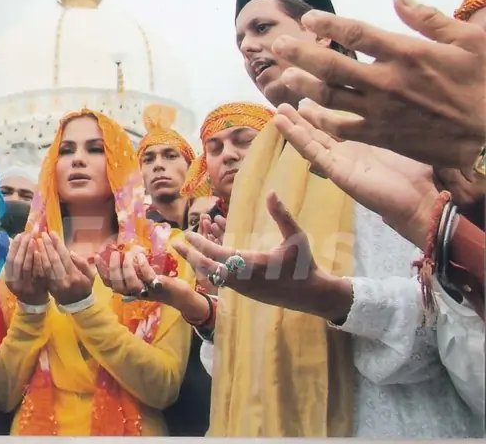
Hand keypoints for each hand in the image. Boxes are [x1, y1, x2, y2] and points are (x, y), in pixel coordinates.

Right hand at [5, 233, 48, 305]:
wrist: (35, 303)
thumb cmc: (26, 285)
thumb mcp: (17, 275)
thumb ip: (17, 262)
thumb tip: (19, 240)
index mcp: (9, 278)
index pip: (10, 259)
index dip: (15, 246)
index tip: (21, 234)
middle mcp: (15, 283)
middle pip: (18, 261)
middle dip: (23, 245)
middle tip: (29, 233)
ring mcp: (26, 286)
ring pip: (27, 266)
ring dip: (30, 251)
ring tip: (34, 239)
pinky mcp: (38, 287)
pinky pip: (38, 272)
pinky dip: (38, 261)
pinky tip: (40, 251)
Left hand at [37, 231, 93, 305]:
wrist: (77, 305)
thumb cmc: (85, 287)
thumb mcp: (90, 275)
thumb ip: (82, 262)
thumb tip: (70, 252)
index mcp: (75, 275)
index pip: (64, 256)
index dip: (57, 243)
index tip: (52, 233)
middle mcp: (64, 280)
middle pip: (53, 260)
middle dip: (47, 245)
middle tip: (42, 234)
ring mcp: (55, 284)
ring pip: (46, 266)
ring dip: (41, 252)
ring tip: (37, 241)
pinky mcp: (48, 287)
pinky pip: (42, 273)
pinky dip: (38, 262)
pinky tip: (35, 253)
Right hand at [95, 246, 191, 306]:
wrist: (180, 295)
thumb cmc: (159, 283)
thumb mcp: (143, 274)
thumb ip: (134, 267)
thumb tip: (127, 250)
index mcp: (129, 290)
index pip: (110, 284)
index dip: (101, 272)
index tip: (97, 256)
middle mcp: (135, 293)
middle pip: (118, 286)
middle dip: (114, 269)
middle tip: (115, 254)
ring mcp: (147, 291)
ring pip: (131, 284)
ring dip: (128, 268)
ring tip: (128, 255)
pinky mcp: (158, 286)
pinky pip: (147, 277)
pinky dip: (142, 265)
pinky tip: (141, 256)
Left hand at [173, 192, 352, 321]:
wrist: (311, 295)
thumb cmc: (304, 264)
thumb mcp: (296, 236)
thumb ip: (281, 214)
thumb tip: (271, 192)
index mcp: (253, 264)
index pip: (219, 253)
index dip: (201, 243)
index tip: (188, 233)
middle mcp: (244, 279)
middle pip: (208, 268)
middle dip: (191, 256)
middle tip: (175, 244)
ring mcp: (243, 288)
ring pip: (213, 276)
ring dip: (200, 261)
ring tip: (188, 250)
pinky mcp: (244, 293)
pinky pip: (222, 279)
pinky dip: (213, 267)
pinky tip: (208, 257)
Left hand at [272, 0, 485, 170]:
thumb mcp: (471, 40)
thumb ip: (429, 19)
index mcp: (407, 54)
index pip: (357, 33)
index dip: (328, 24)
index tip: (308, 18)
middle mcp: (387, 82)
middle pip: (332, 65)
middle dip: (300, 54)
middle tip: (278, 46)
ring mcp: (381, 111)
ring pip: (330, 97)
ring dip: (304, 85)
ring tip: (286, 76)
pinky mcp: (381, 135)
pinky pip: (342, 128)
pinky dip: (321, 120)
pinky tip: (308, 112)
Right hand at [274, 104, 437, 247]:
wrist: (420, 199)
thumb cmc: (417, 171)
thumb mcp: (401, 138)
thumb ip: (390, 122)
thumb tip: (397, 99)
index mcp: (360, 143)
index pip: (333, 125)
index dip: (319, 112)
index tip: (306, 96)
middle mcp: (346, 152)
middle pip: (317, 132)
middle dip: (300, 118)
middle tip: (284, 102)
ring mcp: (339, 162)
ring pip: (310, 141)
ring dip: (292, 126)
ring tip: (277, 112)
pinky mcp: (337, 172)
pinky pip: (313, 152)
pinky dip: (297, 138)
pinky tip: (282, 125)